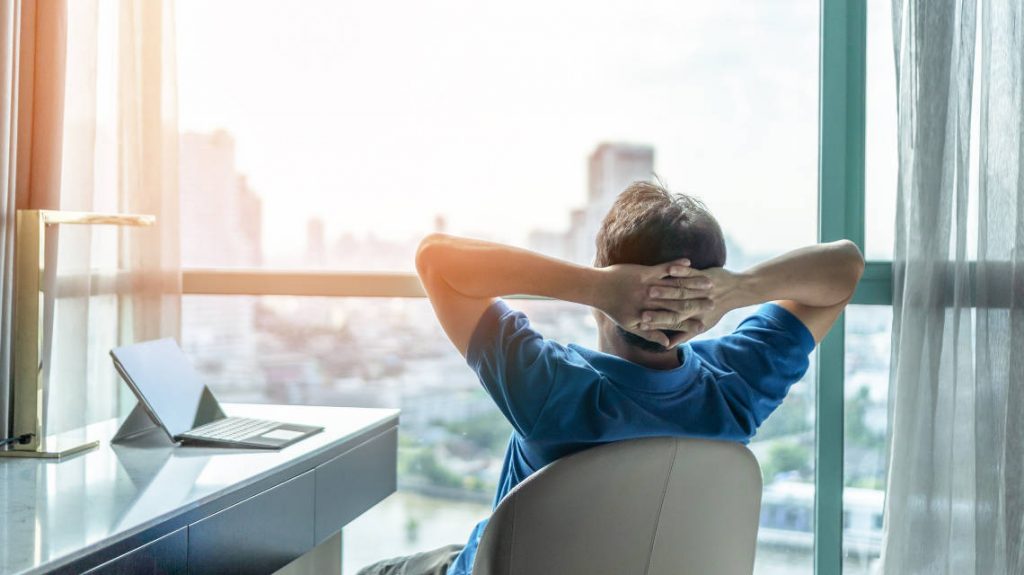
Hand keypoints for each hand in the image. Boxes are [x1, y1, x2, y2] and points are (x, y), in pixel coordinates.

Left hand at [595, 259, 713, 346]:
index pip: (674, 322)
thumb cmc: (614, 308)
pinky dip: (676, 266)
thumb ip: (651, 335)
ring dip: (692, 284)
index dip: (690, 323)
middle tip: (714, 302)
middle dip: (698, 303)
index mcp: (648, 317)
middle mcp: (650, 303)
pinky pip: (663, 269)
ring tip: (709, 283)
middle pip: (678, 304)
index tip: (705, 324)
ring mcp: (647, 287)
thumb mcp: (631, 325)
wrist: (597, 288)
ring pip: (674, 287)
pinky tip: (689, 262)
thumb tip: (667, 345)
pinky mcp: (644, 273)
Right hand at [642, 266, 742, 334]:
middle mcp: (697, 304)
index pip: (672, 322)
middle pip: (674, 307)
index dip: (656, 323)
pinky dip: (680, 270)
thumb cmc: (715, 310)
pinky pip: (690, 272)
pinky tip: (669, 269)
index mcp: (694, 317)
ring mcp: (701, 289)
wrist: (736, 291)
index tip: (641, 324)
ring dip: (665, 290)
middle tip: (641, 310)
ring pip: (680, 290)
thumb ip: (683, 335)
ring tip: (649, 289)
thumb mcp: (702, 324)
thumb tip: (667, 346)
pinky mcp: (704, 275)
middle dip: (657, 309)